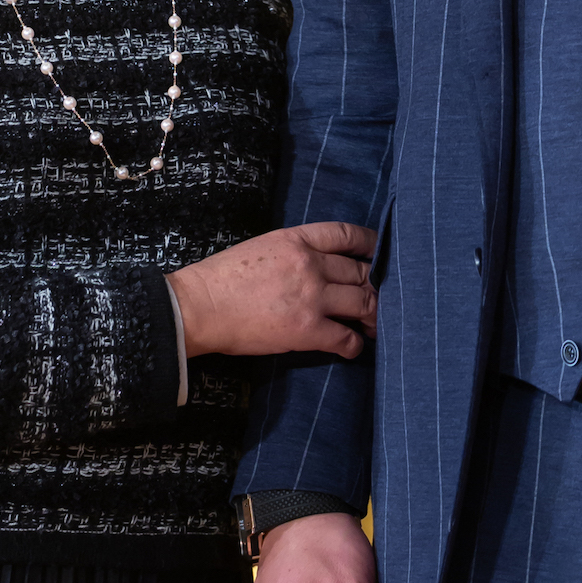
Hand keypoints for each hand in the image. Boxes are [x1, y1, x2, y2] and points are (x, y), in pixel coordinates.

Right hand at [166, 221, 375, 361]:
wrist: (201, 306)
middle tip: (380, 297)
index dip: (370, 243)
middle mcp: (310, 264)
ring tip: (373, 324)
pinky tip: (353, 348)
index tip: (380, 252)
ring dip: (372, 315)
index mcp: (297, 239)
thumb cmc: (224, 277)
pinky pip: (345, 338)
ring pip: (362, 302)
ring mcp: (312, 297)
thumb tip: (319, 264)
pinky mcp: (307, 330)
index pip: (346, 234)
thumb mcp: (263, 247)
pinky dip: (354, 345)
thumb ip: (295, 251)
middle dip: (375, 285)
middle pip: (360, 271)